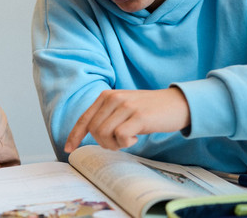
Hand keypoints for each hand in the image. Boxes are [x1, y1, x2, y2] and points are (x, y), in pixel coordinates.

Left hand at [64, 87, 189, 152]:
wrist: (177, 103)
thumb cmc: (149, 110)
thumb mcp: (123, 108)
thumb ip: (107, 116)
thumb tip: (90, 133)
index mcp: (106, 96)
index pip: (84, 118)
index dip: (74, 135)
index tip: (69, 149)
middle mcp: (112, 98)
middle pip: (94, 130)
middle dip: (104, 143)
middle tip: (119, 143)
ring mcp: (125, 106)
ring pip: (104, 134)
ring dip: (114, 144)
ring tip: (128, 140)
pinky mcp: (138, 116)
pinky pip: (120, 136)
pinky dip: (126, 143)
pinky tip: (136, 138)